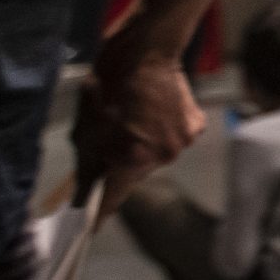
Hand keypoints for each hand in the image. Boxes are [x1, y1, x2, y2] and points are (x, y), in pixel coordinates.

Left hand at [72, 16, 204, 215]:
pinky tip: (153, 112)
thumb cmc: (107, 84)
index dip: (100, 212)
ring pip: (155, 156)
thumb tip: (83, 196)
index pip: (113, 199)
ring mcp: (183, 142)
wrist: (145, 50)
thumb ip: (87, 164)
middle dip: (120, 163)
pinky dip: (163, 132)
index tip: (91, 228)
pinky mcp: (195, 126)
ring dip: (142, 145)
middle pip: (135, 174)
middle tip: (110, 138)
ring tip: (133, 119)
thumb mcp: (84, 126)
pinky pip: (174, 139)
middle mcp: (163, 157)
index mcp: (132, 159)